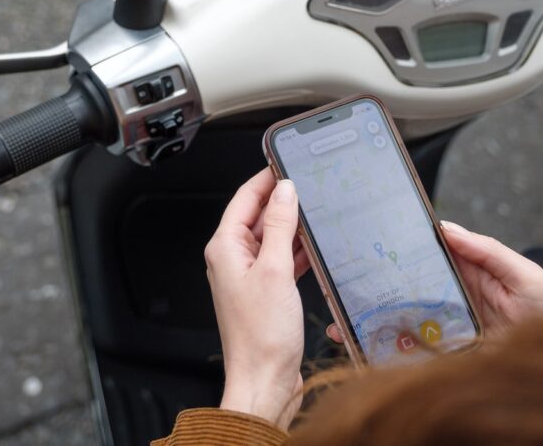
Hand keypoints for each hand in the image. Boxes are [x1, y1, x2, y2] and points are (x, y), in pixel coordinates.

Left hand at [205, 169, 310, 428]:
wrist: (264, 381)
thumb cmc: (261, 336)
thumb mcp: (275, 270)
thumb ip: (280, 226)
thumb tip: (284, 191)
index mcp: (225, 248)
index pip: (244, 198)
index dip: (265, 178)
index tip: (285, 161)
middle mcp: (233, 259)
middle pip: (258, 216)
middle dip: (283, 200)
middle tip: (310, 185)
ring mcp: (249, 276)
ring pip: (273, 237)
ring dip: (293, 227)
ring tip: (318, 213)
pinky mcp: (266, 292)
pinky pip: (281, 260)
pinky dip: (297, 251)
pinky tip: (316, 247)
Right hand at [327, 221, 542, 343]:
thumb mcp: (524, 274)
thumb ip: (488, 250)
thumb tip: (445, 228)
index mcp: (465, 273)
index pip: (425, 256)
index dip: (398, 249)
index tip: (370, 241)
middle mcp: (449, 300)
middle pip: (404, 289)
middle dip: (372, 286)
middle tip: (343, 282)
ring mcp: (444, 330)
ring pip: (399, 321)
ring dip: (370, 320)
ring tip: (343, 322)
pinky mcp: (443, 358)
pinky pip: (410, 354)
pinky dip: (385, 351)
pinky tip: (364, 347)